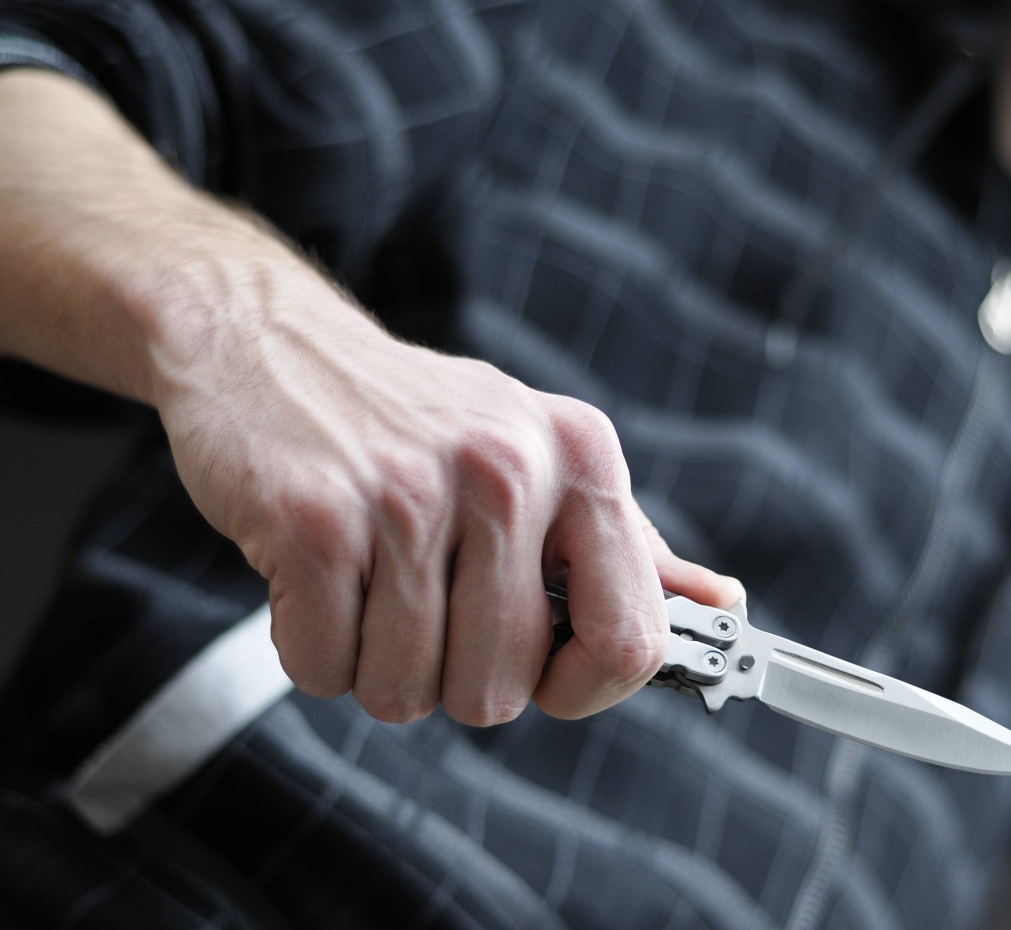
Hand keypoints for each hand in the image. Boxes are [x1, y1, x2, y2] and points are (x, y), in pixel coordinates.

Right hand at [153, 257, 740, 724]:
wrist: (271, 343)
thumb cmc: (414, 420)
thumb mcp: (540, 455)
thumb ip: (627, 543)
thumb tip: (717, 603)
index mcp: (580, 457)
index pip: (631, 638)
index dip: (586, 688)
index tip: (548, 679)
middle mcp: (507, 468)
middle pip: (502, 688)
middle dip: (452, 676)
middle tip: (421, 602)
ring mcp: (409, 492)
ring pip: (405, 690)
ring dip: (375, 663)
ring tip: (365, 580)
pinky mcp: (315, 518)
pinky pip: (324, 668)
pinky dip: (311, 648)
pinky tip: (315, 579)